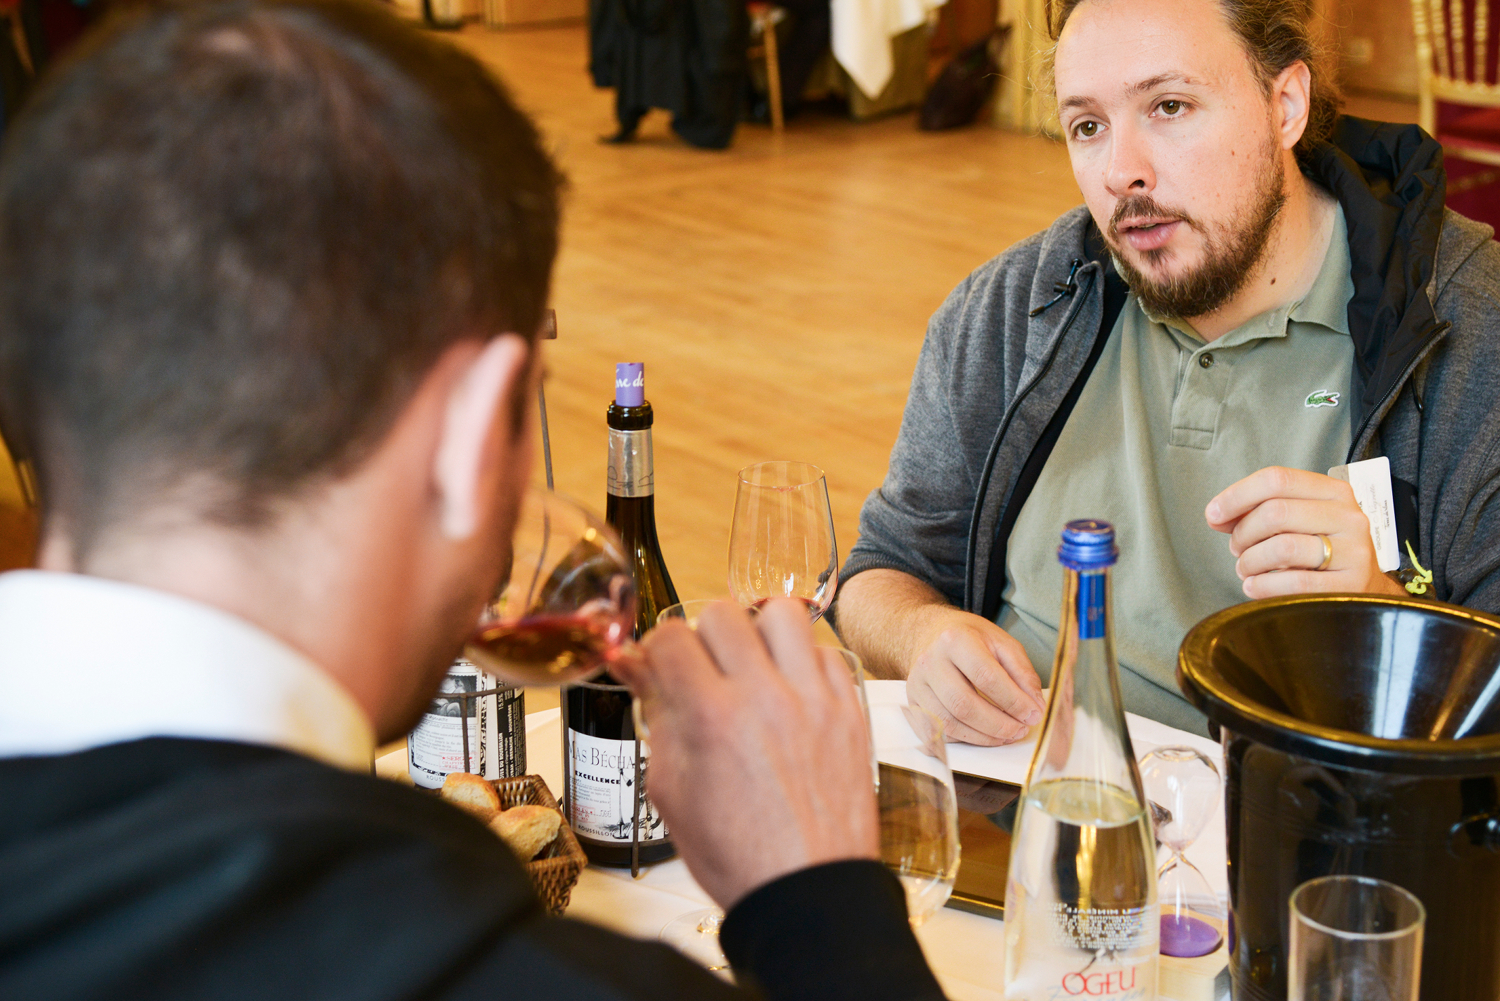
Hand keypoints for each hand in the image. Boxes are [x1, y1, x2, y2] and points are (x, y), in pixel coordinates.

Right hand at [613, 599, 879, 910]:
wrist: (808, 893)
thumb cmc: (740, 857)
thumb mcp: (671, 791)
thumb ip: (656, 716)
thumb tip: (635, 665)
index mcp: (713, 719)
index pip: (673, 636)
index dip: (658, 648)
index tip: (663, 664)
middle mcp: (766, 698)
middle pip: (724, 612)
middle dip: (705, 635)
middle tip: (706, 667)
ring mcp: (815, 700)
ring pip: (783, 613)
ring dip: (760, 631)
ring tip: (754, 665)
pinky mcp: (850, 710)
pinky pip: (826, 651)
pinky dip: (804, 661)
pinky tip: (791, 690)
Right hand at [905, 608, 1044, 746]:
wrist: (935, 635)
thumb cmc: (972, 640)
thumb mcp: (1003, 644)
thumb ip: (1023, 674)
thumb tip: (1035, 708)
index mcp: (955, 640)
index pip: (986, 678)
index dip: (1013, 702)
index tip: (1033, 715)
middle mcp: (930, 662)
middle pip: (963, 705)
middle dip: (998, 725)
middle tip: (1020, 730)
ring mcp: (917, 685)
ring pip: (948, 723)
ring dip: (982, 737)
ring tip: (1005, 735)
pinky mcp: (913, 704)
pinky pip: (937, 733)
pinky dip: (963, 740)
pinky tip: (983, 736)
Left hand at [1205, 466, 1404, 598]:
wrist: (1366, 590)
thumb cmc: (1322, 551)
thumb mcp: (1300, 521)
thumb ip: (1260, 511)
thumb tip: (1216, 515)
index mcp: (1334, 491)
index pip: (1277, 479)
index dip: (1236, 495)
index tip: (1214, 514)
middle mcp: (1348, 517)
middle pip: (1275, 512)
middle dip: (1243, 533)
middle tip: (1237, 549)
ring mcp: (1354, 552)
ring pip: (1282, 547)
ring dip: (1250, 562)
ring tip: (1247, 569)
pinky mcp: (1350, 586)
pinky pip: (1294, 583)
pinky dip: (1263, 586)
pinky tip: (1255, 586)